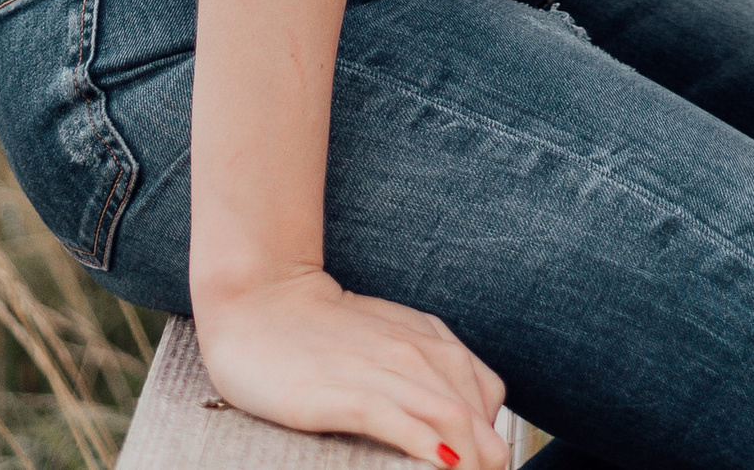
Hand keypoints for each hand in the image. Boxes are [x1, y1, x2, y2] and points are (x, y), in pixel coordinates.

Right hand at [194, 267, 508, 466]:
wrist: (261, 301)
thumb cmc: (322, 330)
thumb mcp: (389, 338)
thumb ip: (424, 368)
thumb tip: (456, 424)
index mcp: (431, 339)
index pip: (488, 396)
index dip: (492, 437)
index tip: (484, 465)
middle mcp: (416, 352)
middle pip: (475, 416)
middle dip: (487, 457)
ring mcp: (381, 371)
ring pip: (449, 419)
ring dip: (468, 460)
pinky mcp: (343, 394)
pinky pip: (397, 422)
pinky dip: (425, 446)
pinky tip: (440, 464)